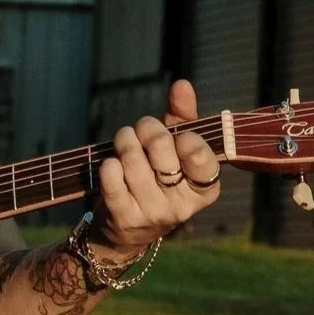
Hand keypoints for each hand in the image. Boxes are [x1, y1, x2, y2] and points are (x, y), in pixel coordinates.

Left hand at [95, 76, 222, 253]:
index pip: (201, 155)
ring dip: (124, 141)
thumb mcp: (176, 150)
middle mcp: (181, 206)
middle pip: (162, 149)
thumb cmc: (157, 179)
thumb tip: (182, 84)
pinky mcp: (124, 218)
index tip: (180, 137)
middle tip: (141, 131)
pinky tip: (112, 165)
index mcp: (205, 189)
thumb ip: (183, 117)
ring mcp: (152, 214)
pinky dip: (108, 163)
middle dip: (148, 130)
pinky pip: (112, 176)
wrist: (127, 230)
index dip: (187, 139)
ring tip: (125, 143)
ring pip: (132, 158)